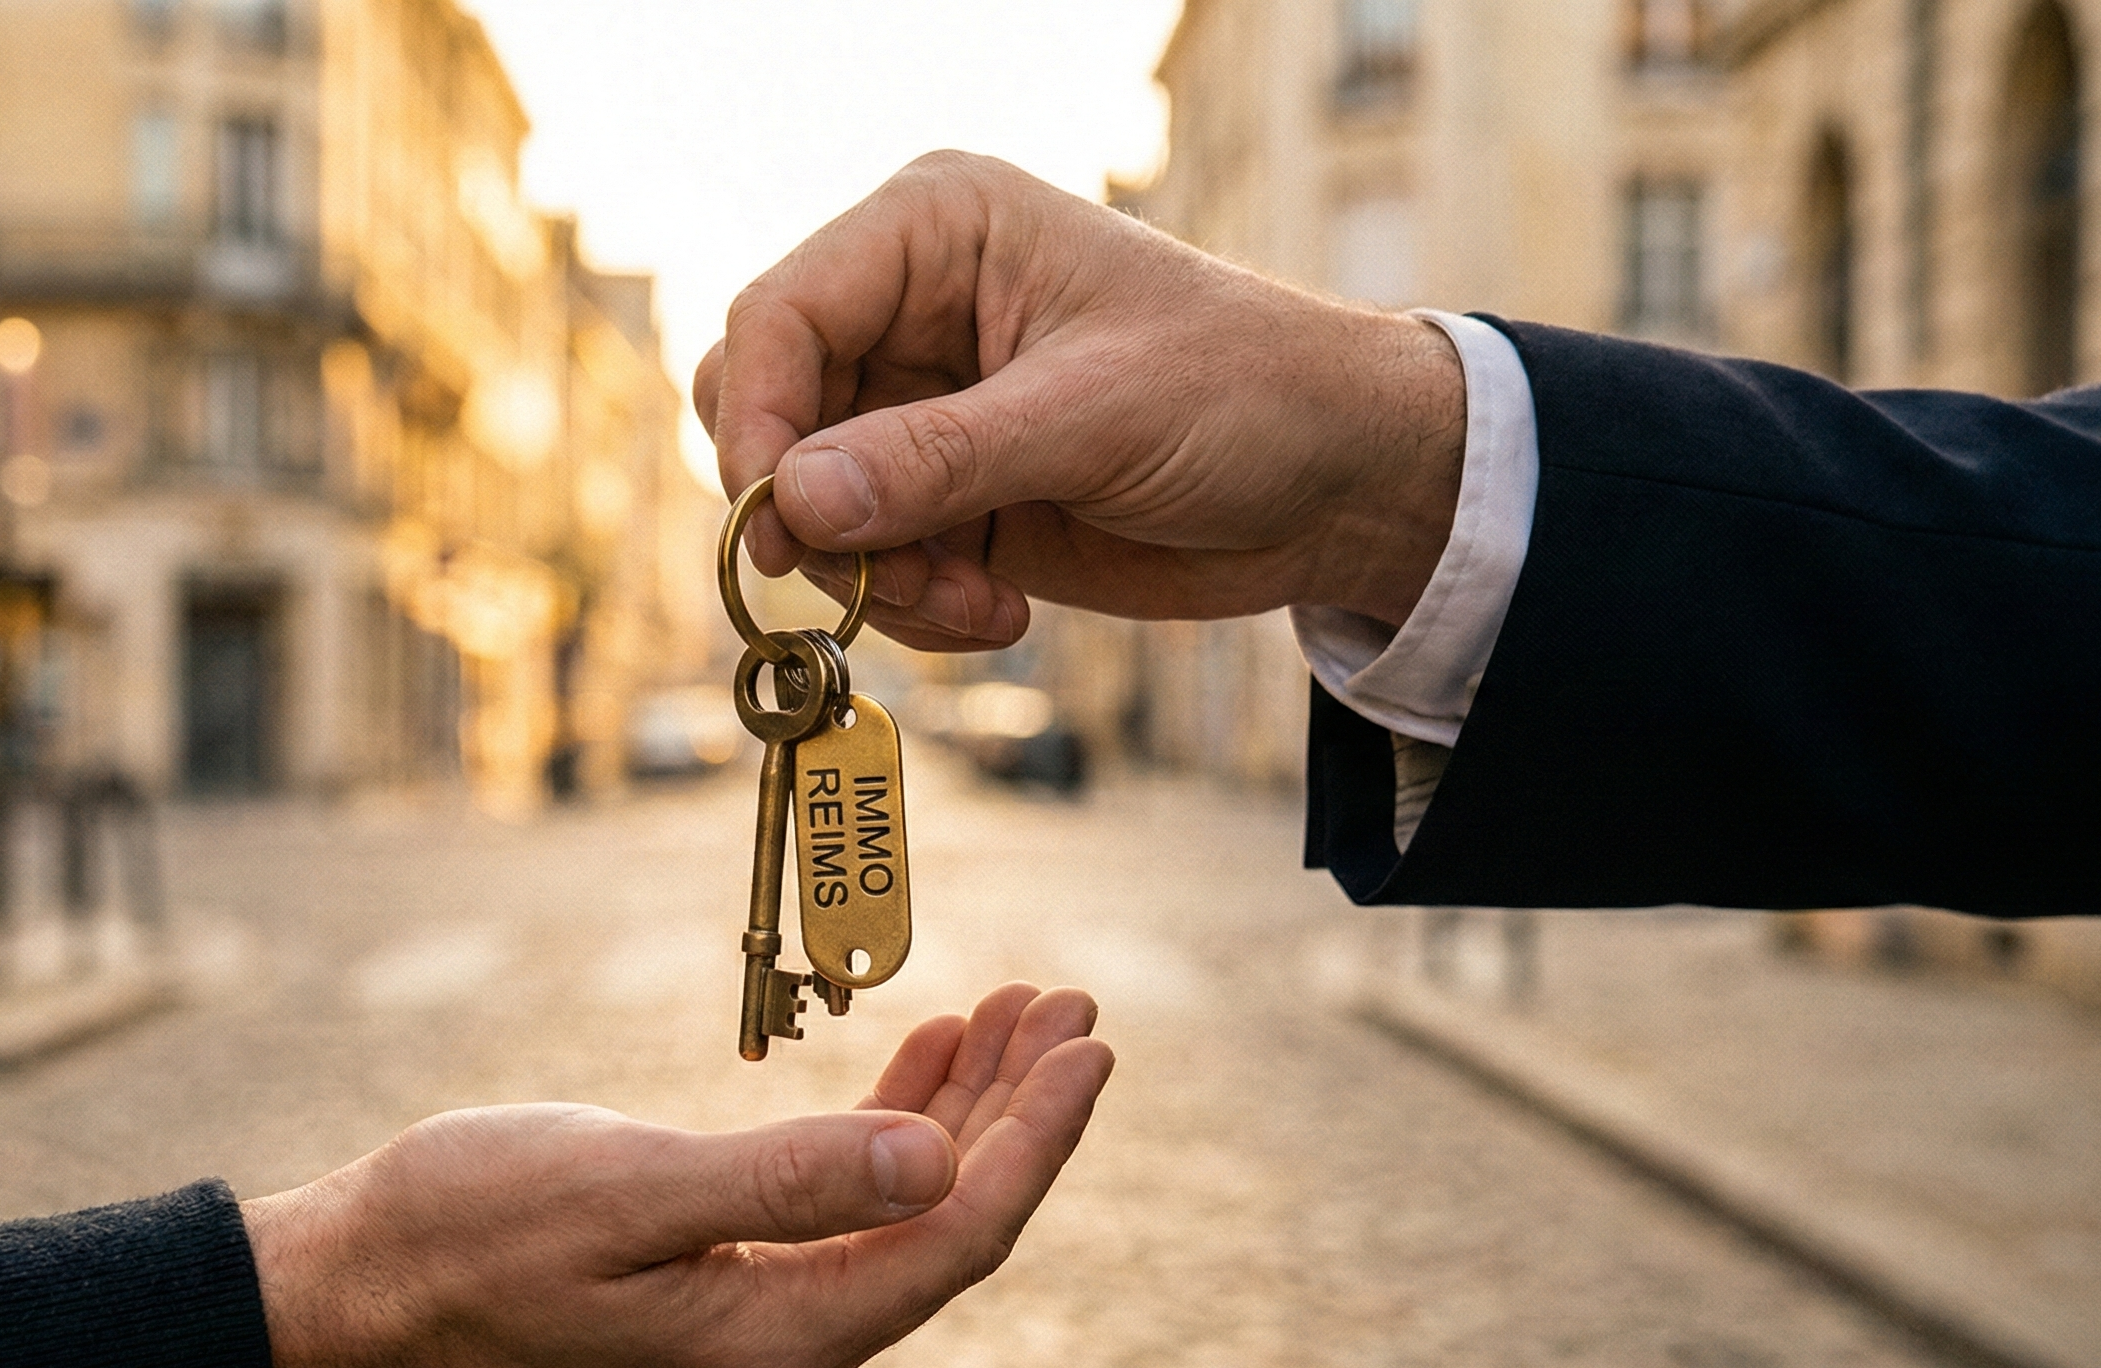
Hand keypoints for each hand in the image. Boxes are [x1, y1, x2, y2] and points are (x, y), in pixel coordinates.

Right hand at [241, 983, 1112, 1367]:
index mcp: (782, 1335)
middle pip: (948, 1212)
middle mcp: (791, 1331)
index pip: (953, 1233)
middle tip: (1076, 1004)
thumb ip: (787, 1184)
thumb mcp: (627, 1195)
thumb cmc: (468, 1233)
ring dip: (968, 1098)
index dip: (1036, 1140)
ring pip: (905, 1193)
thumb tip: (934, 1162)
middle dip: (1023, 1106)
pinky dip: (894, 1111)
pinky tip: (932, 1050)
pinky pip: (845, 1185)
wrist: (361, 1278)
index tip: (1091, 1045)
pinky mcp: (727, 1258)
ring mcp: (763, 1298)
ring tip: (1026, 1006)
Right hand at [696, 151, 1465, 648]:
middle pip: (769, 412)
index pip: (781, 315)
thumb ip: (937, 459)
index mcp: (935, 231)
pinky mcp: (944, 496)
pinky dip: (911, 605)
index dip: (758, 419)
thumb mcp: (1093, 416)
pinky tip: (999, 612)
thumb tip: (794, 502)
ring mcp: (921, 409)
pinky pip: (865, 562)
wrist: (1342, 485)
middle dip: (814, 511)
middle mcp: (908, 310)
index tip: (779, 523)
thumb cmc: (1246, 391)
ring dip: (875, 575)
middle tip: (876, 577)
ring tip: (975, 605)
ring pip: (809, 505)